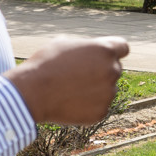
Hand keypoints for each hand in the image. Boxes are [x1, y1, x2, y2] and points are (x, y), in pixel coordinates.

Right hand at [4, 36, 128, 124]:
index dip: (113, 51)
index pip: (122, 47)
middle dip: (101, 71)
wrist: (33, 93)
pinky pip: (99, 107)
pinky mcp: (101, 112)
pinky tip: (70, 102)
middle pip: (114, 69)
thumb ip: (86, 47)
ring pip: (107, 89)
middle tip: (78, 75)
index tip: (105, 57)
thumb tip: (92, 51)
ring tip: (70, 89)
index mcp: (105, 51)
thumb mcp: (65, 43)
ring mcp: (108, 94)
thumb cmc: (46, 64)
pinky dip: (88, 106)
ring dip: (95, 89)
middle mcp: (112, 71)